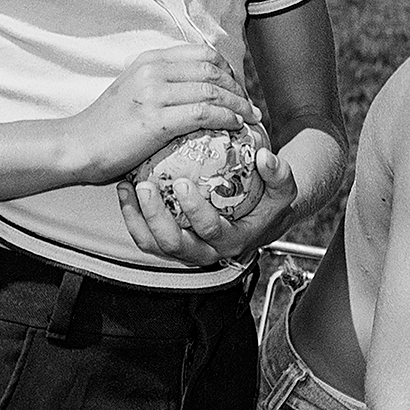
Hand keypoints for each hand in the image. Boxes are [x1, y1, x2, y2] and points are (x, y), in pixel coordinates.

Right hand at [67, 43, 259, 183]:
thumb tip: (198, 89)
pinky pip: (204, 113)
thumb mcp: (134, 90)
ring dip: (239, 104)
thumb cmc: (107, 126)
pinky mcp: (156, 118)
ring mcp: (154, 93)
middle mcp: (153, 70)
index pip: (203, 54)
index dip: (229, 70)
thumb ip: (162, 83)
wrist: (77, 146)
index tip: (239, 88)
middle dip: (239, 88)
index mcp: (150, 60)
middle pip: (213, 70)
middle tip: (250, 106)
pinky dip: (226, 118)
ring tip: (251, 118)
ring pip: (212, 90)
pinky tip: (235, 126)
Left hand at [118, 135, 297, 265]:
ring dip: (138, 217)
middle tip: (146, 186)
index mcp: (233, 240)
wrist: (261, 217)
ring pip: (154, 244)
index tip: (183, 183)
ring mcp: (186, 250)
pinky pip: (145, 236)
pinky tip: (126, 190)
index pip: (210, 230)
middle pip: (174, 243)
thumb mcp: (283, 188)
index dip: (194, 209)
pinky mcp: (170, 243)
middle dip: (156, 216)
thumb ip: (278, 174)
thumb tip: (266, 157)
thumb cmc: (270, 201)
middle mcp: (207, 251)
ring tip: (130, 187)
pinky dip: (132, 216)